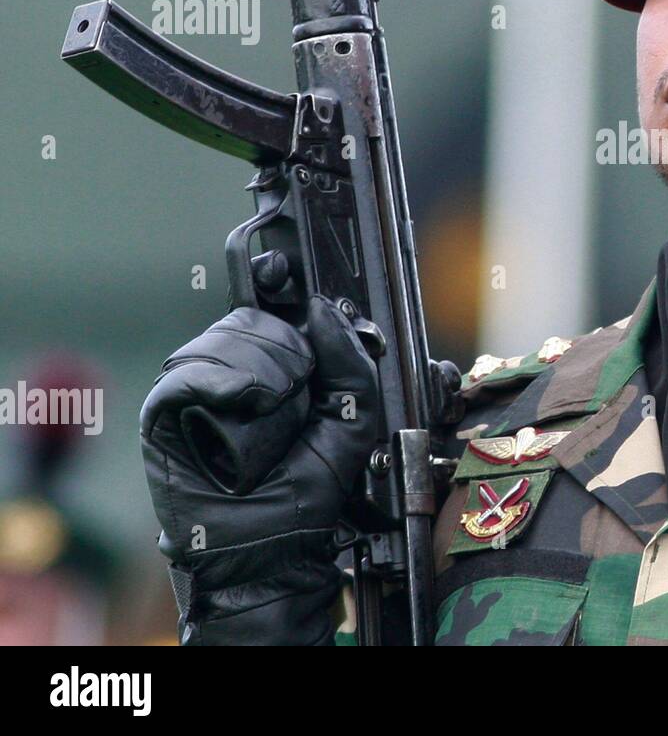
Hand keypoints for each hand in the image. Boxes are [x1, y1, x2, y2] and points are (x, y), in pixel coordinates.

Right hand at [141, 295, 377, 644]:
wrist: (272, 545)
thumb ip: (349, 362)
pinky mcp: (164, 419)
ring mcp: (196, 393)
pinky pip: (183, 377)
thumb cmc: (306, 492)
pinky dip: (214, 379)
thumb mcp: (350, 419)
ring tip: (270, 406)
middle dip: (282, 346)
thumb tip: (323, 310)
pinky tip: (240, 398)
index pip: (267, 309)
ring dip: (255, 366)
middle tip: (296, 387)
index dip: (275, 287)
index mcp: (273, 368)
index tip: (284, 274)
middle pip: (247, 322)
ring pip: (217, 343)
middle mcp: (232, 374)